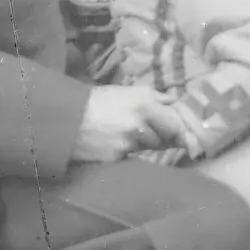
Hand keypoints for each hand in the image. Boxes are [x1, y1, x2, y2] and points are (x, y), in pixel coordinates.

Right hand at [70, 85, 184, 164]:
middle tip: (153, 131)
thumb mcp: (128, 92)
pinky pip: (132, 156)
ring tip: (126, 133)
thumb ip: (156, 97)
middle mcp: (139, 124)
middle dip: (163, 136)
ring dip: (144, 143)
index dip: (180, 128)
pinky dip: (128, 151)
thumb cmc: (99, 101)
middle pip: (165, 138)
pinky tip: (115, 142)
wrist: (68, 118)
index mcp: (144, 104)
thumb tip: (177, 103)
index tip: (181, 132)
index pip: (176, 123)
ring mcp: (129, 143)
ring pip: (148, 147)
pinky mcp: (118, 158)